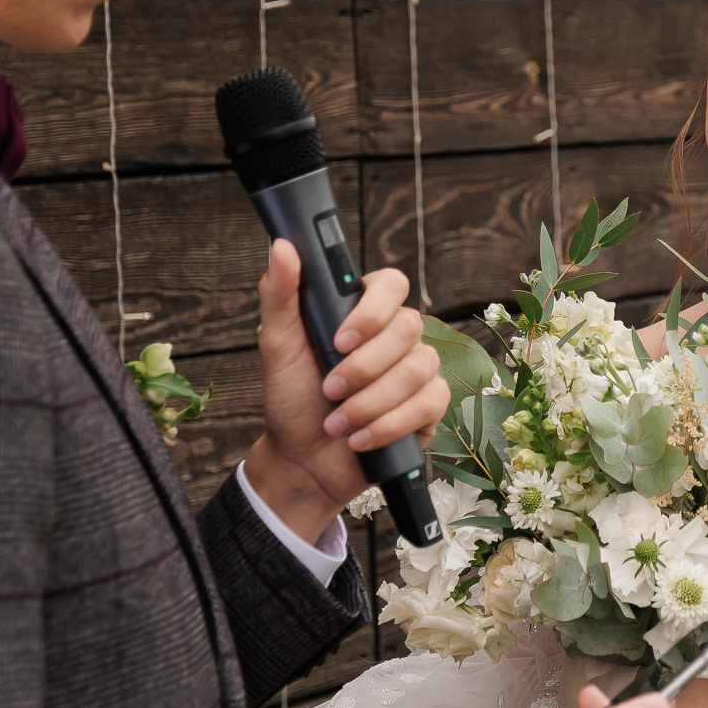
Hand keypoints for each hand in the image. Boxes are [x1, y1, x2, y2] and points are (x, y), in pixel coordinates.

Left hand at [244, 240, 449, 543]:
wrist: (302, 461)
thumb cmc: (292, 399)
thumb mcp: (278, 346)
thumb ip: (281, 295)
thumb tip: (281, 246)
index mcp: (364, 314)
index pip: (392, 284)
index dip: (373, 310)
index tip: (340, 339)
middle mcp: (396, 338)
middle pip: (408, 328)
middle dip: (364, 367)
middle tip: (329, 389)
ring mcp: (417, 371)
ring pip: (418, 369)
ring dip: (370, 403)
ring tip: (338, 422)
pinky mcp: (429, 407)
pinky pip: (428, 404)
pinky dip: (388, 425)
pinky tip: (361, 439)